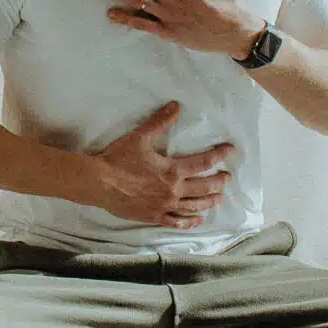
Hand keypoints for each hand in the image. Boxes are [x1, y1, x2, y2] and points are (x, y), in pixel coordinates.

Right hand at [88, 101, 232, 229]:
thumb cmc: (117, 159)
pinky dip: (189, 221)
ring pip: (194, 206)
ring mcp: (164, 205)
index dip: (219, 155)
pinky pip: (176, 221)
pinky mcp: (153, 216)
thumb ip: (159, 122)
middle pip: (204, 187)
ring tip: (218, 198)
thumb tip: (176, 106)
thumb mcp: (138, 136)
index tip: (230, 150)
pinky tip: (197, 219)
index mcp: (172, 170)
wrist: (98, 182)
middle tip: (227, 178)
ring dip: (209, 201)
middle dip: (219, 181)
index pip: (204, 162)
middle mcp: (173, 190)